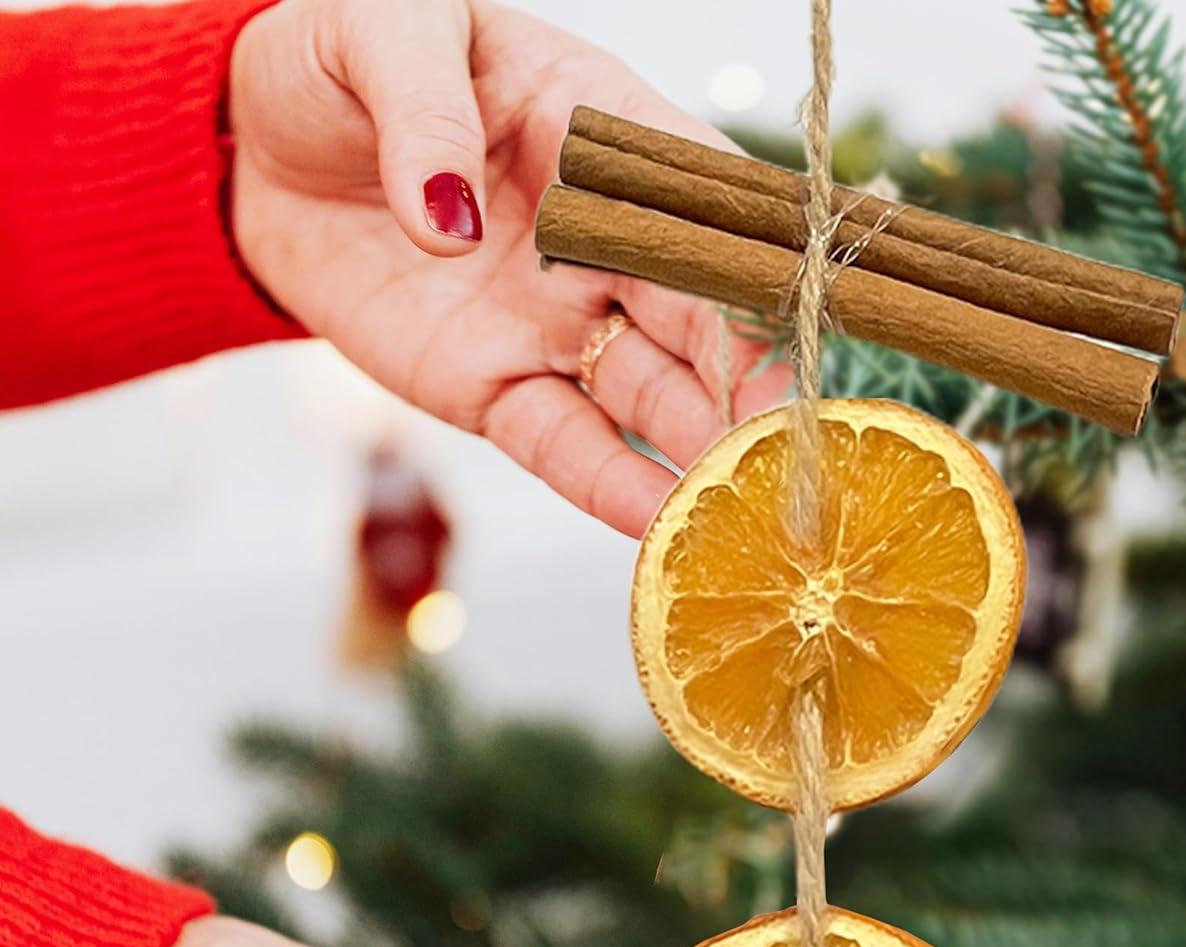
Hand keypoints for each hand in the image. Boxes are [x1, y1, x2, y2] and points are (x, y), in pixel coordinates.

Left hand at [228, 0, 788, 537]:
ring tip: (742, 510)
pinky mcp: (495, 389)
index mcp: (611, 141)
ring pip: (650, 400)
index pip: (712, 216)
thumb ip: (423, 109)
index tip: (796, 342)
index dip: (761, 281)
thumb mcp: (383, 28)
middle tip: (789, 457)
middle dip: (749, 392)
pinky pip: (563, 445)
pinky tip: (655, 526)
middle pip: (703, 326)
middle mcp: (607, 246)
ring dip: (698, 455)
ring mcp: (556, 325)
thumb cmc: (341, 62)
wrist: (256, 150)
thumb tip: (449, 220)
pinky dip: (609, 486)